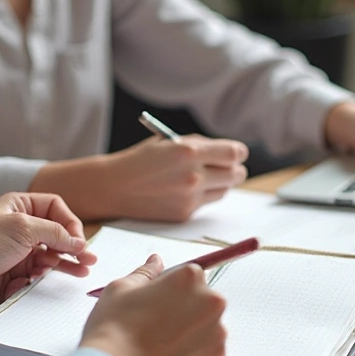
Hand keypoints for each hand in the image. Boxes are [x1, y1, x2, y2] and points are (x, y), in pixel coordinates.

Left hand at [0, 192, 97, 313]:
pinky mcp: (15, 274)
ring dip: (66, 264)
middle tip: (89, 260)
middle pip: (57, 233)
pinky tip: (38, 280)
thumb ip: (55, 232)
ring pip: (51, 256)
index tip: (78, 241)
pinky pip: (38, 275)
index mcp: (20, 207)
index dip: (70, 223)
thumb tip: (80, 242)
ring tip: (82, 272)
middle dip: (74, 246)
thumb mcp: (23, 228)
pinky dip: (42, 278)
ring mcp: (18, 251)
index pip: (56, 209)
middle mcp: (21, 227)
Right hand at [30, 135, 248, 221]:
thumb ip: (200, 145)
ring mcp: (189, 197)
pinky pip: (206, 203)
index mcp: (189, 151)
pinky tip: (186, 189)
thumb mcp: (170, 141)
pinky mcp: (184, 214)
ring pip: (224, 191)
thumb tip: (230, 152)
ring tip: (206, 177)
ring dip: (221, 183)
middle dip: (235, 169)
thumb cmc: (143, 159)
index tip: (238, 153)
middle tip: (231, 166)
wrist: (115, 186)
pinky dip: (202, 196)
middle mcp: (193, 175)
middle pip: (236, 174)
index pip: (233, 153)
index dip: (239, 152)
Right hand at [81, 255, 226, 355]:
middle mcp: (211, 302)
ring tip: (160, 347)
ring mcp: (217, 333)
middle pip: (202, 300)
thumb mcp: (121, 289)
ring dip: (190, 334)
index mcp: (190, 278)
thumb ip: (145, 273)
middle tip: (155, 327)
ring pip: (206, 327)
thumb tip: (156, 261)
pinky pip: (207, 352)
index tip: (156, 304)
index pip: (189, 276)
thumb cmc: (114, 330)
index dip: (170, 290)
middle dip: (184, 310)